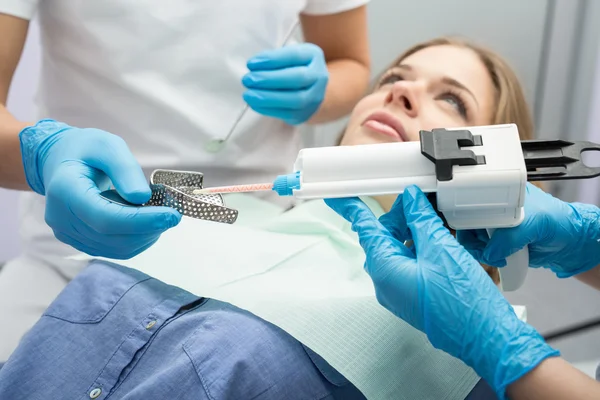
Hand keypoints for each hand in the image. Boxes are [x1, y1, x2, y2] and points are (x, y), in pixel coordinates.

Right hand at [19, 119, 180, 258]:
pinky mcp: (79, 241)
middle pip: (113, 237)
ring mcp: (68, 234)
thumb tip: (142, 198)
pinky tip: (146, 222)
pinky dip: (136, 239)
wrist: (58, 161)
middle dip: (149, 229)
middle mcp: (62, 219)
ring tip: (159, 215)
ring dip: (146, 236)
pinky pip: (113, 249)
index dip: (141, 221)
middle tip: (172, 213)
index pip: (106, 218)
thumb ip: (124, 169)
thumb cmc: (84, 150)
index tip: (171, 215)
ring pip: (116, 248)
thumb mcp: (107, 146)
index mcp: (65, 191)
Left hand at [242, 43, 328, 124]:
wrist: (310, 91)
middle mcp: (319, 76)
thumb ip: (273, 58)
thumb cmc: (293, 69)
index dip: (272, 60)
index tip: (251, 63)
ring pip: (294, 99)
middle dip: (270, 79)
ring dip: (268, 97)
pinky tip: (254, 104)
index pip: (294, 56)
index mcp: (313, 56)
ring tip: (248, 95)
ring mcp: (315, 97)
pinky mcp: (305, 114)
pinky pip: (287, 114)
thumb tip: (254, 66)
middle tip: (248, 80)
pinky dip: (268, 109)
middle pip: (297, 78)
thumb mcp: (287, 56)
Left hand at [326, 186, 557, 398]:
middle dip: (399, 217)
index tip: (338, 197)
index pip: (364, 229)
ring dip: (413, 232)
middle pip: (383, 237)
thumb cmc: (463, 301)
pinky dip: (420, 248)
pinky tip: (439, 240)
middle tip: (418, 201)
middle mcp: (386, 282)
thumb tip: (410, 201)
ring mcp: (399, 292)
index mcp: (384, 268)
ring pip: (398, 250)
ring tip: (435, 220)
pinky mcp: (414, 296)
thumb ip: (421, 219)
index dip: (352, 209)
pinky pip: (409, 265)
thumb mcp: (441, 248)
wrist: (486, 337)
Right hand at [458, 183, 599, 277]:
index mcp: (503, 195)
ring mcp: (497, 226)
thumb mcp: (533, 224)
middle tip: (484, 249)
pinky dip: (486, 256)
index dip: (469, 218)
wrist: (572, 244)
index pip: (473, 204)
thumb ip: (508, 237)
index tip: (474, 233)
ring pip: (473, 239)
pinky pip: (483, 249)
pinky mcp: (499, 242)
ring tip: (495, 256)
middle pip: (469, 223)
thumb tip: (489, 251)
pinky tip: (498, 258)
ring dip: (480, 250)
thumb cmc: (560, 223)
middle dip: (473, 239)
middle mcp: (496, 209)